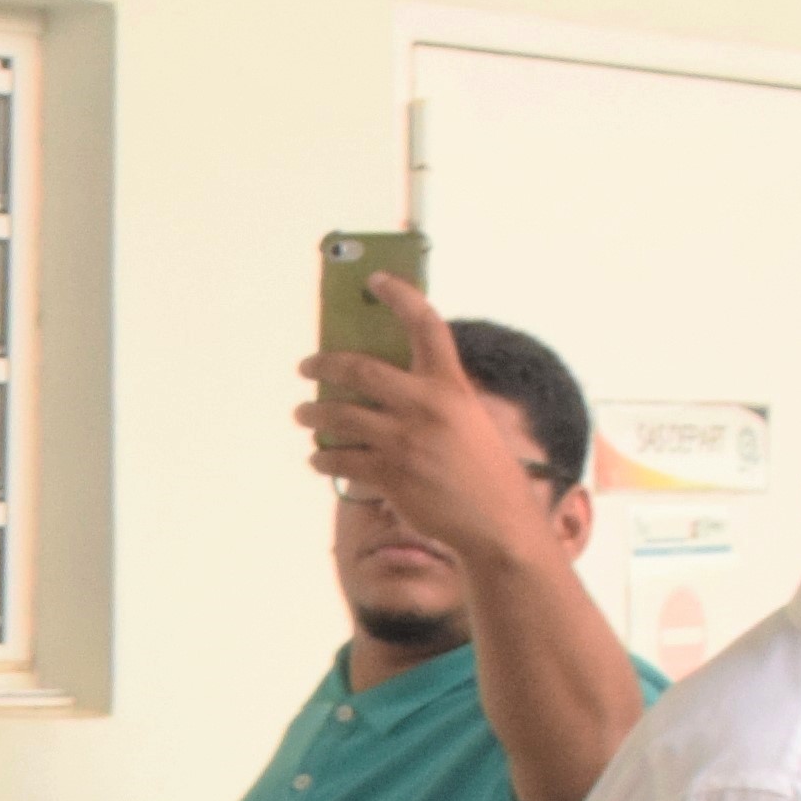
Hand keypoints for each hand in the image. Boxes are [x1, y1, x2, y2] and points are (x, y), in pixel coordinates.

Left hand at [297, 280, 566, 576]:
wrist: (496, 521)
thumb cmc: (478, 469)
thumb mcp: (465, 420)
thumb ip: (428, 398)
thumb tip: (368, 385)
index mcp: (452, 384)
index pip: (425, 324)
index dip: (399, 295)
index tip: (374, 279)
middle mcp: (427, 405)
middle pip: (359, 368)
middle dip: (323, 365)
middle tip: (306, 366)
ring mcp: (405, 440)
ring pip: (338, 415)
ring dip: (312, 414)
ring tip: (303, 415)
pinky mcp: (389, 474)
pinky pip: (338, 459)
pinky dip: (322, 458)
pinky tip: (318, 458)